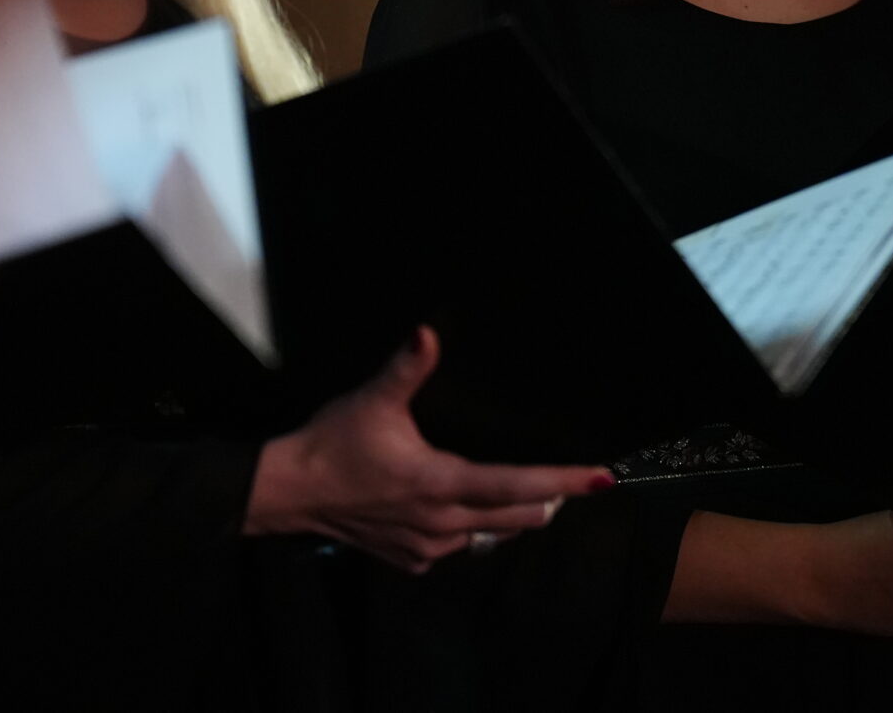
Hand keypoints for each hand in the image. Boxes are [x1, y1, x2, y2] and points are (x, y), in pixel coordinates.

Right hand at [244, 327, 613, 573]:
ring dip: (509, 517)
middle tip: (572, 482)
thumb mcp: (372, 400)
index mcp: (441, 483)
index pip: (516, 485)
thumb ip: (407, 367)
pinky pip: (456, 549)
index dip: (563, 481)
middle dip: (547, 500)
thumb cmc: (333, 443)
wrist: (289, 492)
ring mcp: (426, 548)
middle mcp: (442, 523)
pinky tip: (462, 513)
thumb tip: (428, 331)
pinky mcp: (409, 560)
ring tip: (526, 495)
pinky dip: (469, 531)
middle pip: (517, 518)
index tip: (603, 478)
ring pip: (488, 537)